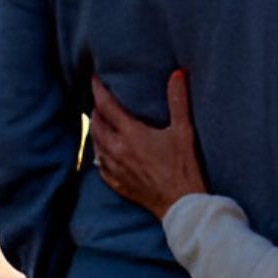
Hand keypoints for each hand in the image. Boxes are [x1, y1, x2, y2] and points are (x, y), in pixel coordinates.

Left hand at [89, 70, 207, 219]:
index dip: (98, 90)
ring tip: (99, 121)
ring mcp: (114, 168)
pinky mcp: (117, 183)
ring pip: (95, 144)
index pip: (107, 106)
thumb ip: (178, 100)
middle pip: (96, 124)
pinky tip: (102, 151)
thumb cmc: (183, 167)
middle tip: (99, 99)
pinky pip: (98, 165)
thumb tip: (177, 73)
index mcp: (131, 134)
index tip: (93, 78)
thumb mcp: (184, 130)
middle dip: (96, 109)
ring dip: (95, 129)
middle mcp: (117, 150)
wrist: (180, 204)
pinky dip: (98, 152)